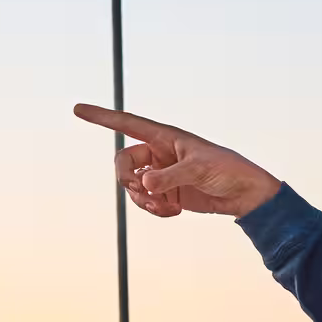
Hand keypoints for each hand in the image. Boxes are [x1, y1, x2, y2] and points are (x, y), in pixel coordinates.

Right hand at [74, 104, 282, 218]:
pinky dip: (153, 210)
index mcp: (165, 137)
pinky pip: (145, 202)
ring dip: (142, 200)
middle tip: (142, 191)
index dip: (102, 116)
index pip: (127, 123)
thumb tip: (144, 183)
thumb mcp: (199, 169)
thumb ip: (169, 176)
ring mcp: (160, 174)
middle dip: (126, 179)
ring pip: (132, 186)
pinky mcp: (165, 194)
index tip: (77, 109)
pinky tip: (172, 213)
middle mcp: (158, 153)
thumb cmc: (227, 169)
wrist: (244, 194)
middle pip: (122, 162)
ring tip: (165, 206)